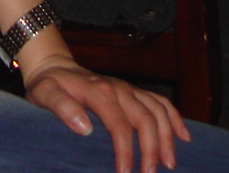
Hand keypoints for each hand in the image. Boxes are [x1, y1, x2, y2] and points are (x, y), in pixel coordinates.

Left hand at [20, 56, 190, 172]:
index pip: (119, 124)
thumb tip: (85, 127)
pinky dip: (174, 118)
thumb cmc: (49, 84)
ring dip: (167, 137)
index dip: (125, 151)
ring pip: (158, 111)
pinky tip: (183, 137)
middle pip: (145, 119)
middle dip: (151, 149)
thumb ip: (61, 107)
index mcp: (99, 91)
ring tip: (169, 164)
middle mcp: (119, 88)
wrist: (54, 66)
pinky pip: (160, 102)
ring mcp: (129, 89)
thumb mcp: (45, 93)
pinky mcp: (133, 92)